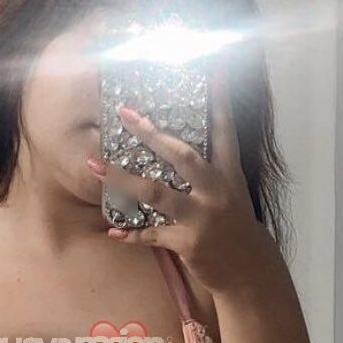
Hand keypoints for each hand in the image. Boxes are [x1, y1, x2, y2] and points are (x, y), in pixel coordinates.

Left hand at [88, 80, 267, 294]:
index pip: (223, 131)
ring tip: (94, 165)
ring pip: (155, 193)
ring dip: (121, 179)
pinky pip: (151, 234)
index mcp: (227, 174)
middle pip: (182, 156)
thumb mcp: (230, 192)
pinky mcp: (188, 242)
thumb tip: (178, 146)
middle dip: (152, 134)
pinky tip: (113, 231)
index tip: (211, 72)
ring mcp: (201, 217)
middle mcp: (216, 191)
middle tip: (126, 114)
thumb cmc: (233, 225)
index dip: (219, 102)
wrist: (248, 269)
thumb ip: (209, 170)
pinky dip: (131, 234)